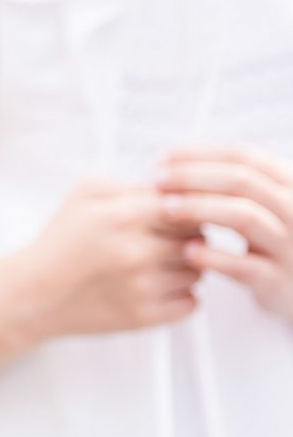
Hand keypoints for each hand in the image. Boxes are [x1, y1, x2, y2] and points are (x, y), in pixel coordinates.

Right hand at [20, 181, 202, 337]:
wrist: (32, 294)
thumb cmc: (59, 243)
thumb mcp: (83, 195)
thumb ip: (128, 185)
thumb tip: (170, 191)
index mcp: (122, 217)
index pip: (187, 206)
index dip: (187, 208)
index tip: (176, 214)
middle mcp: (136, 253)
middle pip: (198, 238)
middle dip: (187, 236)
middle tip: (164, 239)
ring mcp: (142, 288)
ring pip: (198, 271)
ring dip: (185, 267)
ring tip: (155, 264)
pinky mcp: (143, 317)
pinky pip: (192, 303)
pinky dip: (181, 295)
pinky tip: (157, 287)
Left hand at [157, 146, 292, 318]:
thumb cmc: (270, 244)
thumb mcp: (261, 208)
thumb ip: (228, 186)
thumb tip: (165, 163)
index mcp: (289, 185)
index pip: (244, 157)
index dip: (200, 155)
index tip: (161, 158)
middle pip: (243, 182)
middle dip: (194, 177)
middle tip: (156, 180)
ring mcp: (291, 246)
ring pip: (245, 218)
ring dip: (200, 209)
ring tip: (166, 209)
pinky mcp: (280, 281)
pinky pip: (245, 266)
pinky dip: (214, 256)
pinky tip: (187, 251)